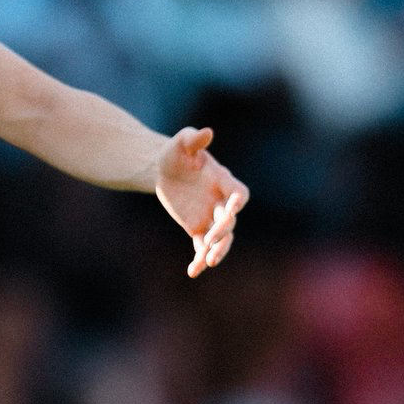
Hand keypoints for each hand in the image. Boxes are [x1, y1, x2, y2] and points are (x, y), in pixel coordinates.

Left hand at [154, 127, 248, 278]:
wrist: (164, 170)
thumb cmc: (175, 153)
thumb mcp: (180, 144)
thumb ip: (192, 138)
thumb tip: (206, 132)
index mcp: (223, 181)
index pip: (238, 194)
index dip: (237, 202)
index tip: (231, 209)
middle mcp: (221, 201)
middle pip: (230, 220)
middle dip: (223, 229)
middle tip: (211, 239)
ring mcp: (212, 216)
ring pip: (222, 238)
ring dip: (218, 250)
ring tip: (208, 263)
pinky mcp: (199, 228)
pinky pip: (202, 246)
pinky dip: (199, 258)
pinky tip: (193, 271)